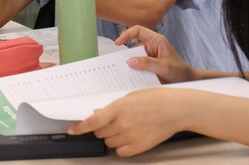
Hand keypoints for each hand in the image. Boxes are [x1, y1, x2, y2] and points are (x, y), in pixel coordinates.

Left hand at [68, 88, 184, 156]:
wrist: (176, 109)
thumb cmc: (156, 99)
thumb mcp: (131, 97)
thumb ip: (113, 107)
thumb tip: (98, 114)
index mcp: (119, 108)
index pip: (92, 122)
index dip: (79, 127)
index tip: (72, 130)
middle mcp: (122, 124)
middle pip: (100, 132)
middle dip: (102, 127)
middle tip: (113, 121)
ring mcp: (130, 137)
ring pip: (109, 142)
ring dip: (112, 136)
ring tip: (126, 126)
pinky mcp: (138, 147)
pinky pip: (120, 151)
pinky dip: (122, 146)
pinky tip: (130, 137)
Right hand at [116, 26, 195, 83]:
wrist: (187, 81)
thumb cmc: (180, 71)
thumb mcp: (164, 67)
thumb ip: (148, 63)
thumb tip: (131, 61)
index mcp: (157, 40)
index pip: (138, 31)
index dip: (127, 34)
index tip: (118, 43)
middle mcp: (152, 46)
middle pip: (134, 45)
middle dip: (127, 54)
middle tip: (119, 64)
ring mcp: (150, 56)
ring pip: (134, 57)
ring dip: (131, 64)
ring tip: (126, 74)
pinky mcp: (148, 65)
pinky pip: (137, 65)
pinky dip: (134, 71)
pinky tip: (133, 78)